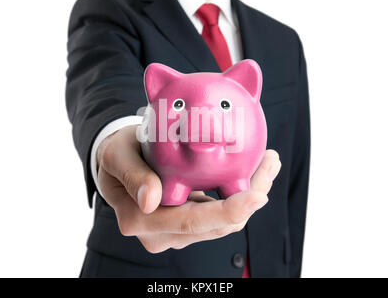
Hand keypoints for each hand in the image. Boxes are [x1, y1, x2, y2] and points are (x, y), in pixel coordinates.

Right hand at [96, 125, 280, 252]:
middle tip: (271, 162)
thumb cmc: (117, 153)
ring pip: (224, 221)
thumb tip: (150, 200)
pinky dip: (240, 194)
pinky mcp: (188, 222)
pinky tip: (255, 171)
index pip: (192, 222)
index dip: (228, 212)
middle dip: (251, 198)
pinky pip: (220, 214)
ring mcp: (176, 231)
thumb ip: (132, 175)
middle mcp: (161, 233)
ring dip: (251, 194)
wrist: (118, 160)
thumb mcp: (116, 155)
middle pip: (217, 225)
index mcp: (142, 219)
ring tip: (269, 161)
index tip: (257, 194)